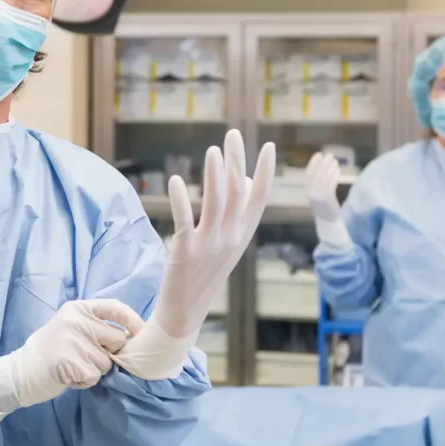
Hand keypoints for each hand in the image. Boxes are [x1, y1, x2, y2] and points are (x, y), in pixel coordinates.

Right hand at [0, 299, 143, 423]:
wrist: (20, 372)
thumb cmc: (51, 351)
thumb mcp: (70, 327)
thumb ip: (96, 327)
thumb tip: (133, 337)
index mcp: (78, 309)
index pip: (115, 308)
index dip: (133, 321)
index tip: (142, 334)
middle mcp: (76, 320)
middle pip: (117, 340)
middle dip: (109, 354)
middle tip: (86, 358)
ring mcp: (72, 340)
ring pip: (106, 363)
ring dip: (94, 370)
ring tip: (72, 367)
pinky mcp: (69, 361)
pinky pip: (94, 376)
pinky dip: (84, 381)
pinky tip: (68, 376)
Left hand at [153, 130, 274, 338]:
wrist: (185, 311)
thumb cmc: (205, 272)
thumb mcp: (228, 243)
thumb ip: (238, 213)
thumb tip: (244, 179)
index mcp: (243, 234)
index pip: (261, 198)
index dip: (266, 172)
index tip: (268, 146)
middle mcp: (230, 238)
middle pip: (238, 193)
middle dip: (237, 161)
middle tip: (232, 134)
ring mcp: (209, 245)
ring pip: (216, 203)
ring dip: (215, 174)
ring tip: (212, 151)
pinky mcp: (185, 251)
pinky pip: (185, 220)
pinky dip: (180, 199)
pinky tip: (176, 180)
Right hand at [305, 152, 341, 221]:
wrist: (327, 219)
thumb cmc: (323, 205)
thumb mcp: (317, 192)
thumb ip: (318, 181)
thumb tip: (324, 165)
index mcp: (307, 190)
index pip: (308, 173)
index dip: (313, 163)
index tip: (319, 154)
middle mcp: (311, 192)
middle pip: (317, 174)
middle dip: (323, 163)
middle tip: (330, 155)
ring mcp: (318, 195)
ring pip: (324, 178)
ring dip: (330, 168)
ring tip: (335, 162)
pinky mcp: (327, 198)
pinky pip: (331, 184)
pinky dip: (334, 176)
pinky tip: (338, 171)